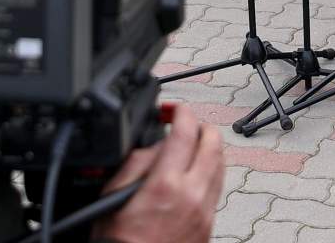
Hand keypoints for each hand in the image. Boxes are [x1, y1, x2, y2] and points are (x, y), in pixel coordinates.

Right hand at [93, 104, 223, 242]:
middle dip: (199, 125)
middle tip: (182, 125)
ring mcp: (205, 210)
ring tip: (188, 146)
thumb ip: (136, 163)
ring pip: (222, 162)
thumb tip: (154, 143)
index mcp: (166, 184)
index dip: (180, 110)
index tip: (171, 109)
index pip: (185, 130)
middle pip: (214, 141)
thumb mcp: (112, 196)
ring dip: (208, 146)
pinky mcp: (209, 224)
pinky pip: (218, 185)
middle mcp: (192, 195)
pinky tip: (193, 172)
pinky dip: (211, 169)